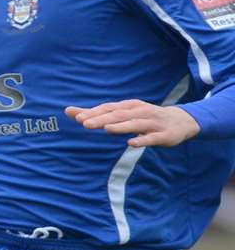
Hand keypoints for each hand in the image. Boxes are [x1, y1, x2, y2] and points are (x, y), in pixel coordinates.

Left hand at [65, 101, 199, 146]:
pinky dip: (142, 139)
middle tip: (84, 124)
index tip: (77, 118)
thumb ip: (96, 113)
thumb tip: (68, 111)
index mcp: (129, 106)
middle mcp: (140, 112)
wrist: (181, 121)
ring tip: (107, 129)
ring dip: (121, 126)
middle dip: (102, 119)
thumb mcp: (122, 113)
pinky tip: (131, 143)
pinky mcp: (164, 135)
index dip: (94, 112)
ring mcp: (153, 123)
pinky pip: (152, 137)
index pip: (109, 108)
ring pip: (135, 124)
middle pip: (119, 115)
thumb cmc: (145, 117)